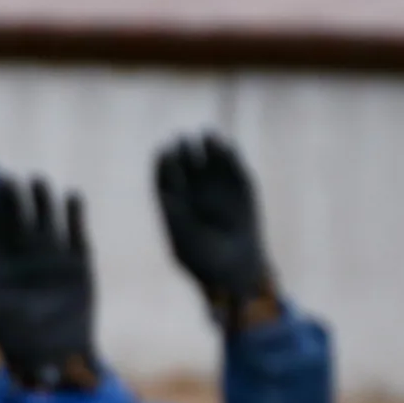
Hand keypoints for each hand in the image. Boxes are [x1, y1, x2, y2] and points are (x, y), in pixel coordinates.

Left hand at [0, 178, 95, 389]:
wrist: (55, 353)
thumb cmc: (15, 335)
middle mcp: (24, 258)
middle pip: (15, 220)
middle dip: (11, 200)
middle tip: (6, 181)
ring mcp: (51, 258)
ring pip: (45, 220)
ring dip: (42, 202)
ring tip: (37, 181)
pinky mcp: (78, 262)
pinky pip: (75, 232)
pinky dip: (74, 214)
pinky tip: (72, 196)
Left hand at [155, 132, 275, 323]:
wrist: (235, 268)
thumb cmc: (203, 259)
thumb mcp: (183, 239)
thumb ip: (174, 216)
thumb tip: (164, 192)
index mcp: (173, 203)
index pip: (164, 176)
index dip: (163, 163)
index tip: (163, 152)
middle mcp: (193, 191)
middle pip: (184, 163)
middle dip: (182, 150)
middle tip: (181, 139)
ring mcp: (217, 186)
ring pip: (209, 159)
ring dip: (207, 144)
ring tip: (205, 134)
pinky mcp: (240, 185)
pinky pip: (232, 164)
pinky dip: (228, 153)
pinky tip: (224, 144)